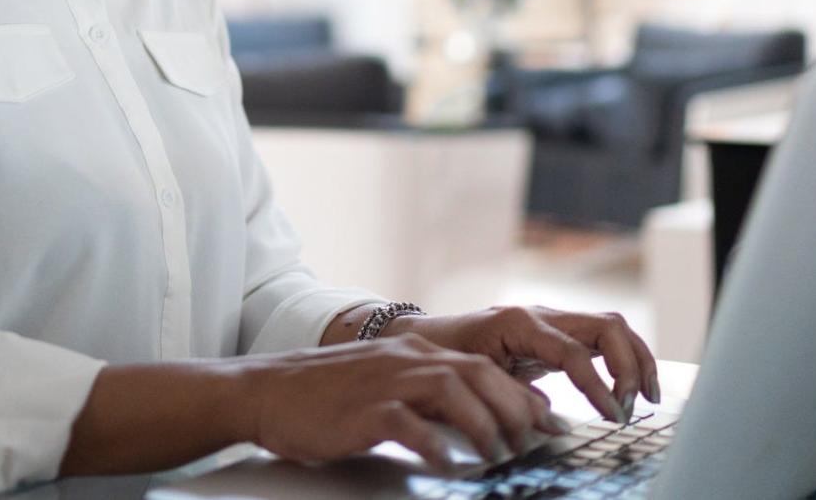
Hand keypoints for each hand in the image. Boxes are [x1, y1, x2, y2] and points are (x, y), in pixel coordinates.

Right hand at [243, 333, 567, 467]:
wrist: (266, 390)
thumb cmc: (325, 396)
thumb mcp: (384, 382)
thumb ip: (426, 395)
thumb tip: (474, 421)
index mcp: (416, 351)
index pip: (485, 366)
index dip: (522, 395)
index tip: (548, 422)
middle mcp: (407, 358)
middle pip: (479, 374)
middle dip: (514, 409)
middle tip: (532, 443)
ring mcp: (385, 379)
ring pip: (453, 389)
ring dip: (483, 423)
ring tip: (498, 455)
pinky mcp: (362, 408)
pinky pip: (407, 422)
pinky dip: (433, 441)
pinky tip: (447, 463)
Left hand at [384, 306, 659, 423]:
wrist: (433, 336)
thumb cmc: (449, 356)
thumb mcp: (476, 377)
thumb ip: (511, 394)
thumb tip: (550, 420)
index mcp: (520, 323)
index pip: (573, 352)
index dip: (597, 386)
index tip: (613, 415)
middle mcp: (543, 314)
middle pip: (606, 326)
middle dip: (629, 366)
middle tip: (630, 405)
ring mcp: (555, 318)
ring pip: (612, 327)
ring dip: (636, 359)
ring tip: (647, 396)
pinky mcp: (561, 330)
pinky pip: (603, 336)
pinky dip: (625, 357)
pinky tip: (633, 386)